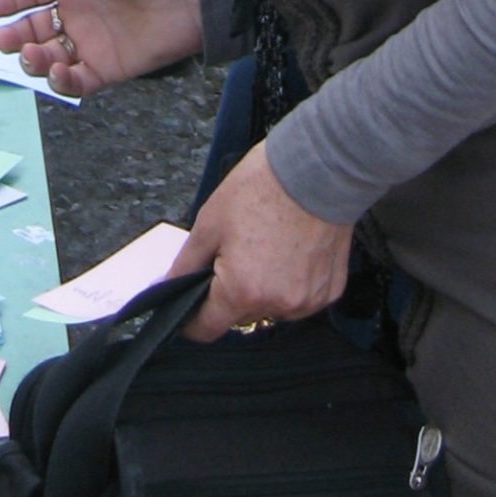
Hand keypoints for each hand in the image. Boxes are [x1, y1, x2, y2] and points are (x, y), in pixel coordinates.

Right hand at [0, 0, 200, 96]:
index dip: (7, 1)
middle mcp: (77, 11)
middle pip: (33, 28)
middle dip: (14, 36)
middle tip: (1, 39)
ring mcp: (90, 41)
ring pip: (48, 56)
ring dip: (33, 58)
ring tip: (32, 53)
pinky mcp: (106, 67)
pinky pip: (75, 80)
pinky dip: (61, 81)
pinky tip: (57, 71)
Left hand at [171, 144, 353, 340]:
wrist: (319, 166)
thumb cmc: (263, 188)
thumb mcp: (209, 222)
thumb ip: (185, 265)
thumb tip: (165, 287)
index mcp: (241, 292)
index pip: (206, 330)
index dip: (192, 319)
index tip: (192, 303)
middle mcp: (277, 305)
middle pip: (240, 316)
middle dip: (231, 293)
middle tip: (235, 254)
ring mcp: (307, 300)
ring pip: (271, 307)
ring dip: (264, 289)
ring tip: (268, 247)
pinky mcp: (330, 291)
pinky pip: (300, 298)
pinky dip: (292, 282)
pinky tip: (292, 251)